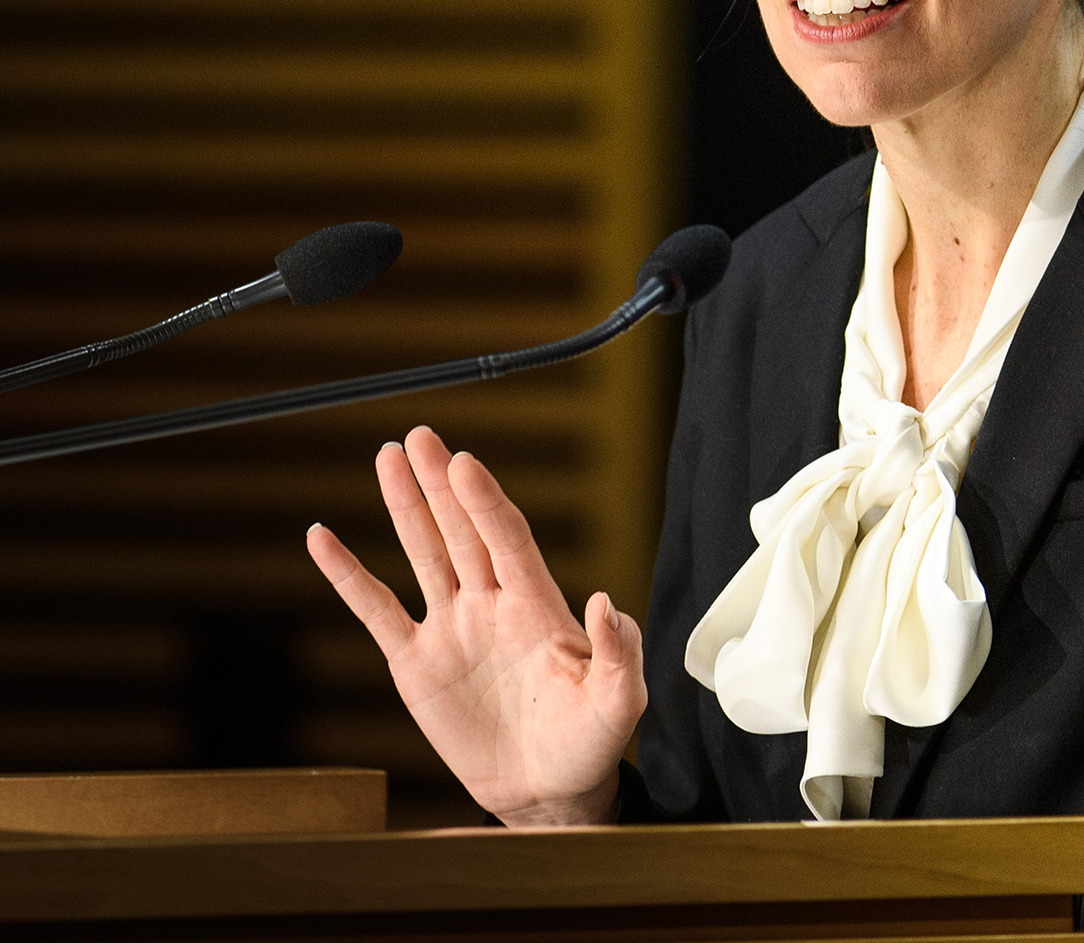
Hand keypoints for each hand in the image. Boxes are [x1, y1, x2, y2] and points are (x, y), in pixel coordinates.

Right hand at [306, 425, 645, 824]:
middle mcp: (493, 605)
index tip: (466, 465)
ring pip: (422, 554)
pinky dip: (348, 576)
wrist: (546, 790)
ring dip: (404, 508)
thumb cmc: (589, 742)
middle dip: (441, 484)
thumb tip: (605, 601)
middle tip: (421, 436)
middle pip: (463, 531)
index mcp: (539, 607)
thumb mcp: (619, 703)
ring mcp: (453, 628)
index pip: (509, 541)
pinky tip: (322, 540)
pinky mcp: (416, 662)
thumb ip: (618, 653)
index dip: (487, 504)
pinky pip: (376, 610)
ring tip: (387, 457)